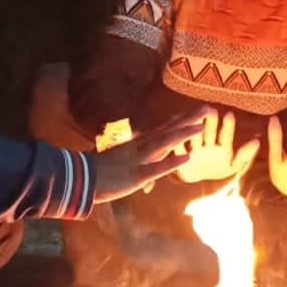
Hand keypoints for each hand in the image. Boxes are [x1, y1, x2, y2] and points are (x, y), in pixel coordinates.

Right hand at [92, 106, 211, 202]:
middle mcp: (139, 147)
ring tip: (201, 126)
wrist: (78, 178)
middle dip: (188, 119)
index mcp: (135, 143)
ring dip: (182, 134)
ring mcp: (138, 160)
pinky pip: (156, 168)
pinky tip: (186, 157)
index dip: (180, 120)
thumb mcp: (114, 155)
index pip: (161, 129)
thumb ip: (126, 150)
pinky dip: (171, 162)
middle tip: (208, 108)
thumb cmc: (93, 168)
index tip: (195, 111)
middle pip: (168, 130)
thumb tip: (133, 145)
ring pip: (164, 143)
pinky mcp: (135, 176)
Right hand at [174, 110, 260, 182]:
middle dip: (210, 122)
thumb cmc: (220, 173)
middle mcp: (207, 144)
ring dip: (194, 129)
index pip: (225, 135)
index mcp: (221, 146)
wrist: (201, 190)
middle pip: (208, 132)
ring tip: (195, 120)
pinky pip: (179, 151)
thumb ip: (244, 155)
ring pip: (193, 138)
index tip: (229, 115)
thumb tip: (257, 141)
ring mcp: (193, 150)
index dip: (227, 126)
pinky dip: (178, 145)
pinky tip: (177, 139)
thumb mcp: (233, 166)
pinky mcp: (180, 158)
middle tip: (212, 110)